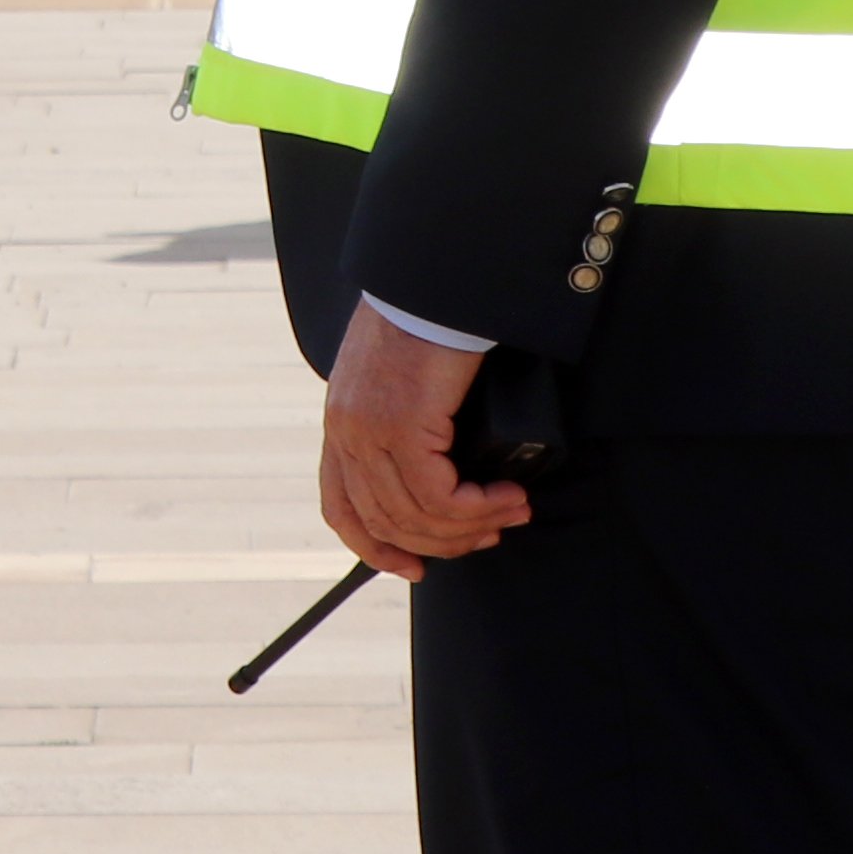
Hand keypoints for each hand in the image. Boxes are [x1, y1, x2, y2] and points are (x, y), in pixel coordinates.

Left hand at [314, 299, 524, 577]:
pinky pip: (439, 495)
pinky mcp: (401, 425)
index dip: (375, 548)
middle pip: (387, 521)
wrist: (431, 284)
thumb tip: (440, 482)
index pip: (341, 507)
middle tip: (491, 533)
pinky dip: (478, 507)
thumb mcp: (401, 385)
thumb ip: (403, 430)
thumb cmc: (427, 326)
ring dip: (473, 525)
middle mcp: (346, 431)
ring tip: (512, 512)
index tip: (414, 568)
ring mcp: (368, 429)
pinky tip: (507, 496)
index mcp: (340, 423)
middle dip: (444, 541)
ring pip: (417, 514)